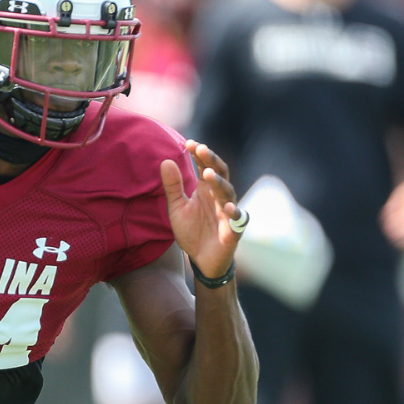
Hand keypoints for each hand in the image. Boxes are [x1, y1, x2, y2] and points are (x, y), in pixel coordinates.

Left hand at [161, 140, 241, 278]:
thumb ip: (172, 186)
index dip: (199, 154)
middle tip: (201, 149)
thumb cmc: (191, 231)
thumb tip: (165, 160)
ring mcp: (228, 212)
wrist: (200, 260)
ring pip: (228, 193)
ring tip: (207, 174)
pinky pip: (238, 219)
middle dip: (211, 161)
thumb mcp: (176, 208)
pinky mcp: (233, 230)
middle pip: (220, 173)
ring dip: (219, 183)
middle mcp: (218, 197)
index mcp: (206, 190)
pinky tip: (228, 206)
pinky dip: (234, 212)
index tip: (189, 143)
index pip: (205, 166)